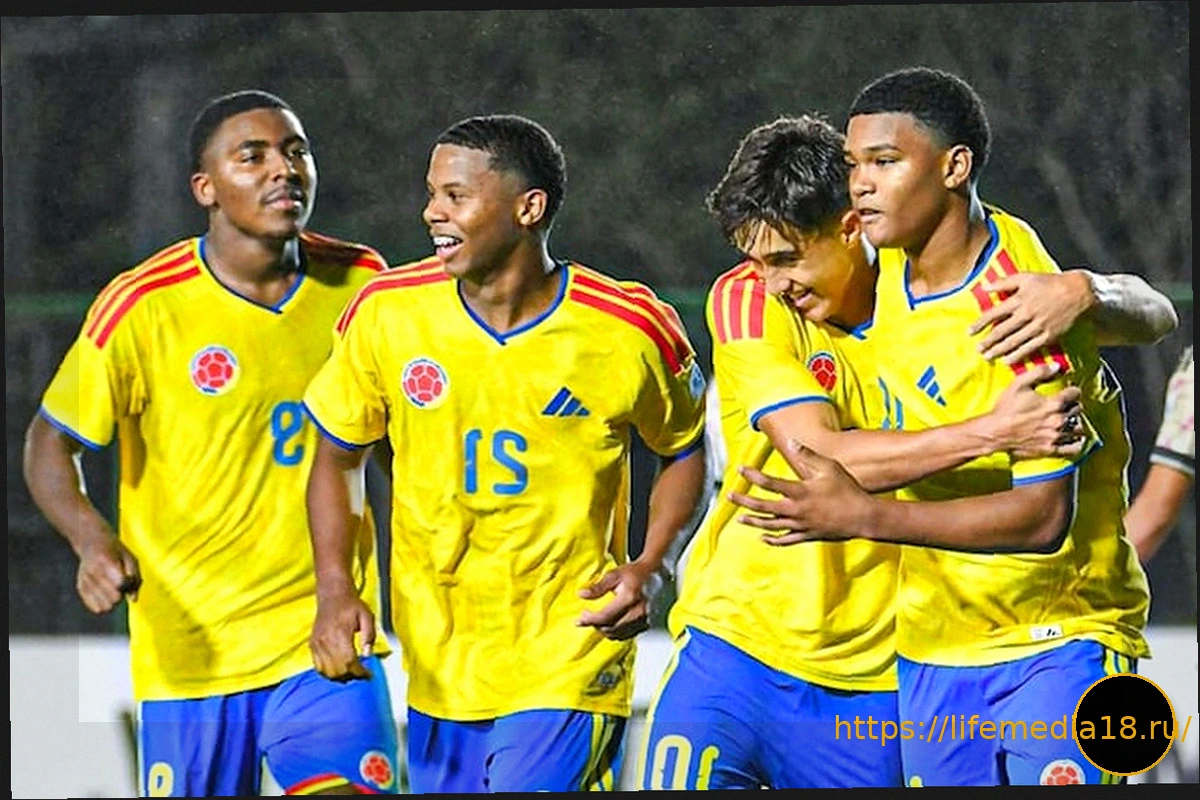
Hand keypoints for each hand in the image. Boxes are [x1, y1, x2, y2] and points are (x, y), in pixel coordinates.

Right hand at [76, 533, 140, 613]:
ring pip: (105, 607)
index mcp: (106, 562)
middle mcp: (93, 573)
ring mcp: (85, 581)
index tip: (127, 577)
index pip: (121, 584)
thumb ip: (135, 578)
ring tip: (113, 589)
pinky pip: (96, 608)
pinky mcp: (80, 588)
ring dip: (113, 601)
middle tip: (120, 584)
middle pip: (114, 599)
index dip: (128, 584)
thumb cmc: (115, 550)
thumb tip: (133, 600)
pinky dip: (104, 604)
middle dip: (122, 594)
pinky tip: (105, 593)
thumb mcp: (130, 558)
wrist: (90, 541)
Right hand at [310, 590, 375, 680]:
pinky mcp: (312, 645)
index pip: (349, 661)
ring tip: (351, 672)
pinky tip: (338, 669)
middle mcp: (326, 641)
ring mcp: (317, 644)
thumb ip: (369, 635)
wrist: (333, 595)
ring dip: (340, 677)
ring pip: (327, 672)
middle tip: (361, 673)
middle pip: (338, 670)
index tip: (368, 675)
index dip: (360, 672)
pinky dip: (328, 672)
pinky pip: (318, 667)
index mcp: (340, 633)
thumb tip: (368, 654)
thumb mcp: (367, 616)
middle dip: (352, 675)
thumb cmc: (351, 604)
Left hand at [576, 561, 656, 639]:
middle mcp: (638, 611)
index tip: (581, 618)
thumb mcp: (614, 574)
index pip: (605, 616)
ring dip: (604, 630)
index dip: (590, 619)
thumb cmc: (635, 573)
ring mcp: (644, 619)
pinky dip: (616, 632)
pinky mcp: (647, 624)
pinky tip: (610, 624)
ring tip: (597, 621)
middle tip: (586, 618)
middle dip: (595, 625)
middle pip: (611, 628)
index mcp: (629, 598)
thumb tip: (581, 594)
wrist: (656, 574)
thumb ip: (598, 587)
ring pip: (618, 634)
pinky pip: (627, 635)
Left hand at [728, 442, 871, 545]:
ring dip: (753, 521)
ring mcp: (801, 525)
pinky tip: (763, 537)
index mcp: (800, 492)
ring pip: (771, 525)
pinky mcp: (808, 536)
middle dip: (744, 500)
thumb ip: (808, 455)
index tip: (741, 469)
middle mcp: (796, 510)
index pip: (769, 483)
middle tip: (729, 496)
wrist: (864, 517)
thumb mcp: (829, 467)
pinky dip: (773, 539)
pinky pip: (786, 540)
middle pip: (763, 506)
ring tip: (740, 518)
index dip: (753, 475)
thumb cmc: (847, 489)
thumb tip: (790, 442)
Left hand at [970, 272, 1091, 364]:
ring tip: (987, 357)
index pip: (994, 314)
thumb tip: (984, 287)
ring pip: (1014, 341)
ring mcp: (1038, 326)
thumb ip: (1004, 283)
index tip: (970, 332)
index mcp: (1019, 299)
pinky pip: (1030, 348)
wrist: (1078, 292)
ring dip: (998, 350)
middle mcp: (1026, 314)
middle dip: (988, 341)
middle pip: (1002, 331)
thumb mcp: (1026, 277)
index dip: (980, 324)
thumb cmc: (1050, 283)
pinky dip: (1018, 355)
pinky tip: (1007, 361)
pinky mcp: (1048, 336)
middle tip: (977, 349)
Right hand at [987, 362, 1085, 458]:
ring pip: (1078, 427)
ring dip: (1074, 422)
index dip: (1071, 390)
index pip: (1075, 393)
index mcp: (1054, 403)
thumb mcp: (1019, 384)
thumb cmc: (1006, 409)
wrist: (995, 432)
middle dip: (1072, 405)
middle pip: (1078, 410)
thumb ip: (1039, 372)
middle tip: (1065, 405)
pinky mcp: (1051, 448)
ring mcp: (1056, 436)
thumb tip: (1056, 366)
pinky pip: (1074, 447)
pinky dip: (1076, 441)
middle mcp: (1059, 420)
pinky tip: (1072, 437)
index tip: (1068, 391)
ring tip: (1067, 420)